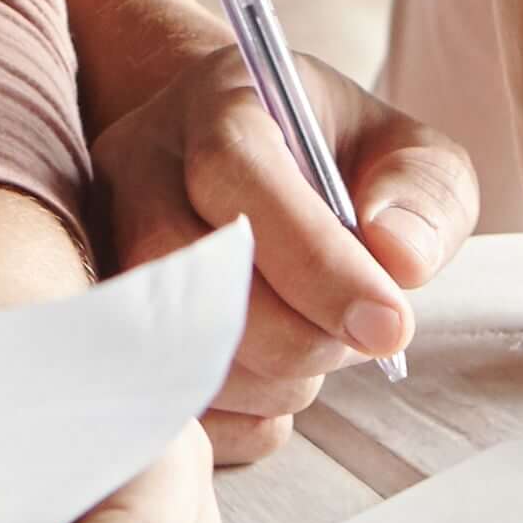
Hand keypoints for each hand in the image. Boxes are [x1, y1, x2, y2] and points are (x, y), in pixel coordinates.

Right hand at [93, 56, 479, 460]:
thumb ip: (424, 193)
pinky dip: (243, 419)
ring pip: (171, 347)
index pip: (236, 173)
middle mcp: (137, 165)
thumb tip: (398, 259)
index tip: (390, 327)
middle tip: (363, 340)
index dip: (314, 261)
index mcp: (218, 103)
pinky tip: (277, 377)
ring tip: (318, 343)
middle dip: (297, 336)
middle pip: (188, 272)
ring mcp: (100, 244)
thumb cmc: (337, 161)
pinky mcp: (98, 320)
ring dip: (275, 381)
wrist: (249, 163)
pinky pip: (172, 408)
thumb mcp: (405, 152)